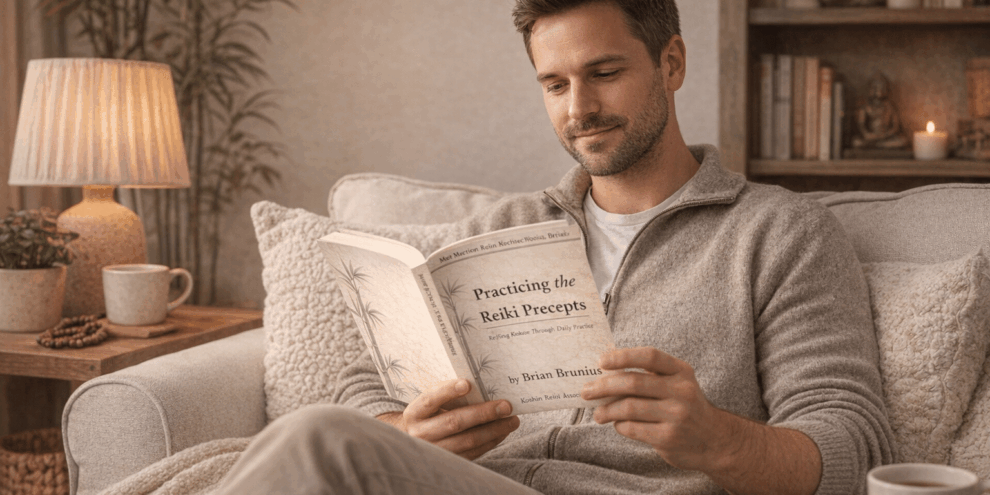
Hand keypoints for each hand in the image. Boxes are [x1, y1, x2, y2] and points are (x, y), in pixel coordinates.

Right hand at [377, 379, 519, 459]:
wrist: (415, 441)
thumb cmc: (430, 414)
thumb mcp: (432, 401)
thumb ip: (449, 393)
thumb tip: (481, 385)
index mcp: (414, 413)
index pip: (430, 399)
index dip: (448, 391)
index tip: (468, 383)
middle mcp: (420, 434)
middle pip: (454, 423)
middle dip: (482, 413)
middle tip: (506, 406)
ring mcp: (434, 451)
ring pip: (467, 441)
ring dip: (493, 430)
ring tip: (512, 420)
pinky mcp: (448, 463)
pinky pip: (473, 453)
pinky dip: (490, 442)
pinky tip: (502, 432)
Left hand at [580, 347, 729, 470]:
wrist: (716, 441)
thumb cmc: (684, 406)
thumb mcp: (676, 383)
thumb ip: (648, 375)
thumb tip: (604, 368)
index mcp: (681, 371)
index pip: (650, 356)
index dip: (623, 356)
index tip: (601, 361)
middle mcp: (681, 391)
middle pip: (633, 383)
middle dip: (603, 386)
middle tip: (586, 391)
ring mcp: (676, 416)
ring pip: (628, 408)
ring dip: (606, 410)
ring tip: (598, 413)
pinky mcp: (668, 438)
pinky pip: (632, 428)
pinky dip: (619, 425)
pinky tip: (618, 424)